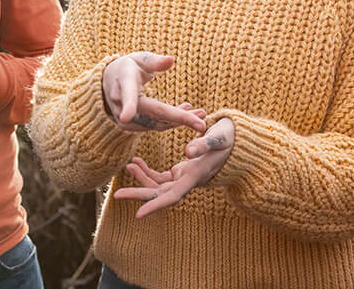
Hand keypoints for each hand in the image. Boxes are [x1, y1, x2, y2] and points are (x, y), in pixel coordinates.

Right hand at [102, 52, 205, 132]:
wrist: (109, 82)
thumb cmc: (128, 67)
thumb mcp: (139, 59)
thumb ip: (154, 61)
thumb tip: (171, 60)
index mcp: (124, 81)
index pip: (127, 94)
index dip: (128, 106)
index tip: (126, 116)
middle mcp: (121, 102)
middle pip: (152, 113)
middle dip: (178, 119)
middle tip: (201, 124)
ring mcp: (123, 117)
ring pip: (156, 123)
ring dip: (179, 121)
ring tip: (200, 114)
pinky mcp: (130, 126)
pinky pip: (154, 126)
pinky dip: (171, 122)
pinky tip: (186, 115)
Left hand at [113, 116, 234, 216]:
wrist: (236, 141)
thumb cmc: (229, 139)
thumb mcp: (218, 138)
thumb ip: (203, 144)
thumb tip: (187, 152)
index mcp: (194, 176)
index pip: (172, 196)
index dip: (155, 205)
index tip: (138, 215)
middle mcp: (188, 181)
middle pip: (160, 194)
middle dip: (139, 194)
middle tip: (117, 195)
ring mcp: (184, 177)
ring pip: (158, 185)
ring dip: (141, 178)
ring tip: (128, 165)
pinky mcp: (181, 172)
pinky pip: (161, 177)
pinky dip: (147, 171)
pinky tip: (136, 162)